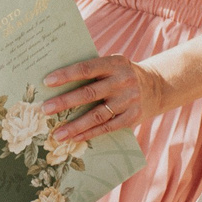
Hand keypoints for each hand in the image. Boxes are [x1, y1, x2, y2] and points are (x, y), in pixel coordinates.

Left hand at [41, 54, 166, 147]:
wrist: (156, 86)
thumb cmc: (121, 74)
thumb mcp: (112, 65)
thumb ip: (92, 70)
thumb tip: (56, 82)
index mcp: (115, 63)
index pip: (86, 68)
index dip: (66, 75)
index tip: (47, 82)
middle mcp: (123, 81)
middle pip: (89, 93)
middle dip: (65, 102)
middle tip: (45, 109)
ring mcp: (129, 100)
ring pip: (97, 115)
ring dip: (75, 125)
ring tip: (57, 134)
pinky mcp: (132, 117)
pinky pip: (107, 127)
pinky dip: (89, 133)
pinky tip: (74, 138)